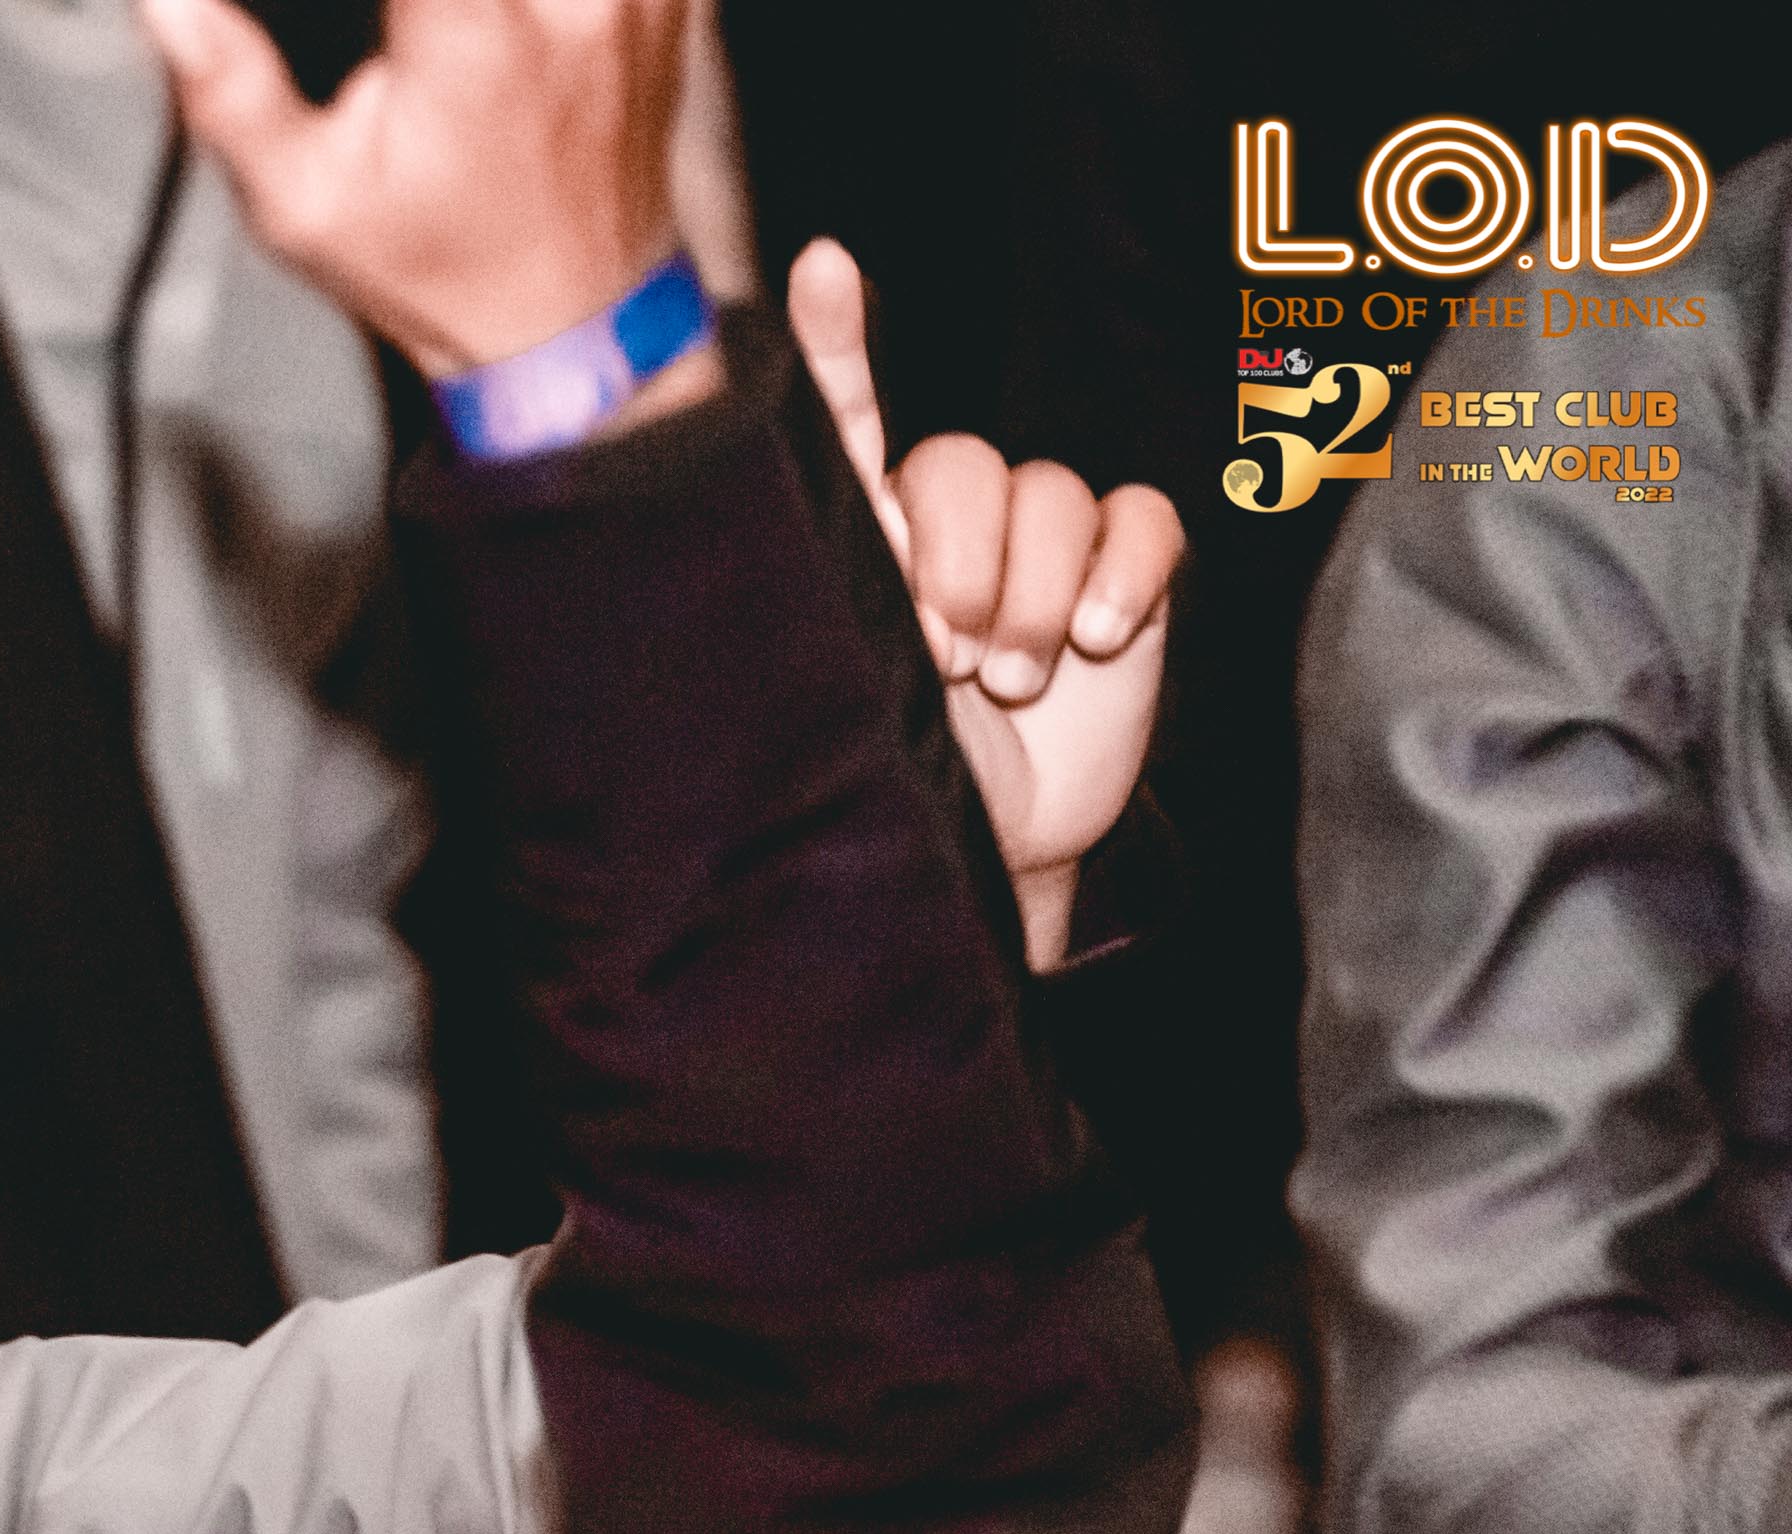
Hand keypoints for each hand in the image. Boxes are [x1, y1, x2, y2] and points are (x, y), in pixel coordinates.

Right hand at [143, 0, 698, 380]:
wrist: (573, 316)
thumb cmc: (435, 263)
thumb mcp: (302, 205)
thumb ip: (228, 90)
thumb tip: (164, 2)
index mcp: (473, 37)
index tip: (359, 10)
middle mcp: (570, 1)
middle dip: (411, 0)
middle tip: (400, 28)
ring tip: (439, 29)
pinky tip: (503, 24)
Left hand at [795, 241, 1179, 971]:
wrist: (990, 843)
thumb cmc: (898, 763)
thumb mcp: (840, 670)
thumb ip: (827, 565)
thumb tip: (813, 472)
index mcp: (866, 531)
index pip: (848, 417)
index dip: (833, 339)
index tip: (820, 268)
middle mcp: (952, 518)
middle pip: (968, 467)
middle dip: (961, 566)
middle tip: (947, 657)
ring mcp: (1041, 538)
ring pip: (1053, 498)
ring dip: (1033, 599)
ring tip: (1007, 681)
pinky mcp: (1119, 568)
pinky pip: (1142, 520)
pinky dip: (1125, 575)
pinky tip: (1097, 638)